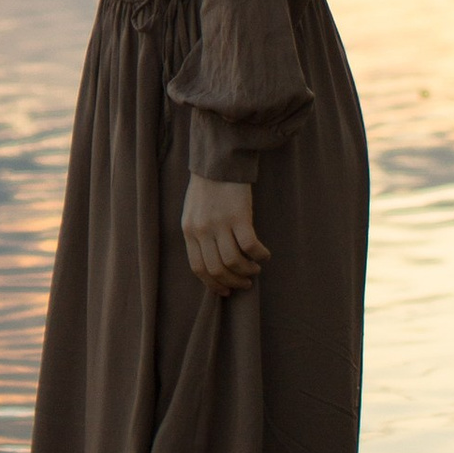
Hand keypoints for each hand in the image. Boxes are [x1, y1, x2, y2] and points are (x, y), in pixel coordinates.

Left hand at [182, 176, 267, 298]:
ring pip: (233, 262)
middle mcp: (202, 230)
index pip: (198, 268)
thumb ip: (199, 235)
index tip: (225, 291)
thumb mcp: (193, 212)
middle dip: (232, 282)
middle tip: (244, 284)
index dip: (213, 284)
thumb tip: (213, 262)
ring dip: (247, 271)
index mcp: (189, 230)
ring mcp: (220, 223)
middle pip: (216, 269)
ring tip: (255, 270)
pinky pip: (250, 246)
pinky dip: (259, 255)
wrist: (219, 160)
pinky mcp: (239, 216)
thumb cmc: (208, 186)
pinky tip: (265, 255)